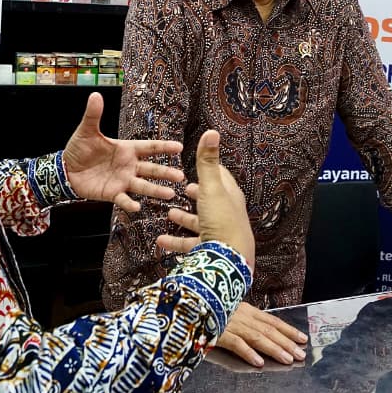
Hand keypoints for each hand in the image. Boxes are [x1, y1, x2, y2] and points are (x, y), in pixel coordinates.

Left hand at [62, 92, 184, 211]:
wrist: (66, 169)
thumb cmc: (79, 149)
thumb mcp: (86, 131)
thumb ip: (93, 115)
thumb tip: (95, 94)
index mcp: (127, 149)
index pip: (149, 148)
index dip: (164, 147)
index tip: (179, 147)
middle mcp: (129, 166)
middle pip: (151, 169)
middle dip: (166, 172)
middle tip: (181, 176)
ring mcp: (122, 180)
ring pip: (143, 186)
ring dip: (156, 190)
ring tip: (169, 194)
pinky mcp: (112, 193)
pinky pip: (123, 199)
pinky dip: (129, 203)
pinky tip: (137, 207)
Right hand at [154, 130, 253, 267]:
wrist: (229, 261)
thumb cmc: (223, 221)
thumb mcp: (212, 188)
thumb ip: (207, 162)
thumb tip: (212, 132)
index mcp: (230, 197)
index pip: (222, 178)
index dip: (212, 170)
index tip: (203, 164)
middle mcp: (226, 214)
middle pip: (211, 201)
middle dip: (198, 194)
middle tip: (187, 189)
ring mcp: (218, 234)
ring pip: (199, 223)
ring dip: (185, 218)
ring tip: (170, 212)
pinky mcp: (208, 250)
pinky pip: (189, 244)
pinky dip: (175, 241)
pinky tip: (161, 240)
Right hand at [213, 302, 306, 367]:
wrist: (185, 303)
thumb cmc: (205, 308)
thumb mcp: (227, 309)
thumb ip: (240, 317)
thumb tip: (257, 328)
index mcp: (244, 308)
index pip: (271, 320)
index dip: (287, 329)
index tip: (302, 338)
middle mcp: (240, 315)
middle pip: (268, 329)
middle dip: (286, 342)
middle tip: (302, 354)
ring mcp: (229, 323)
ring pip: (257, 336)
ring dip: (274, 348)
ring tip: (288, 359)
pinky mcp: (217, 332)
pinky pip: (235, 343)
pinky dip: (248, 352)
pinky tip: (259, 363)